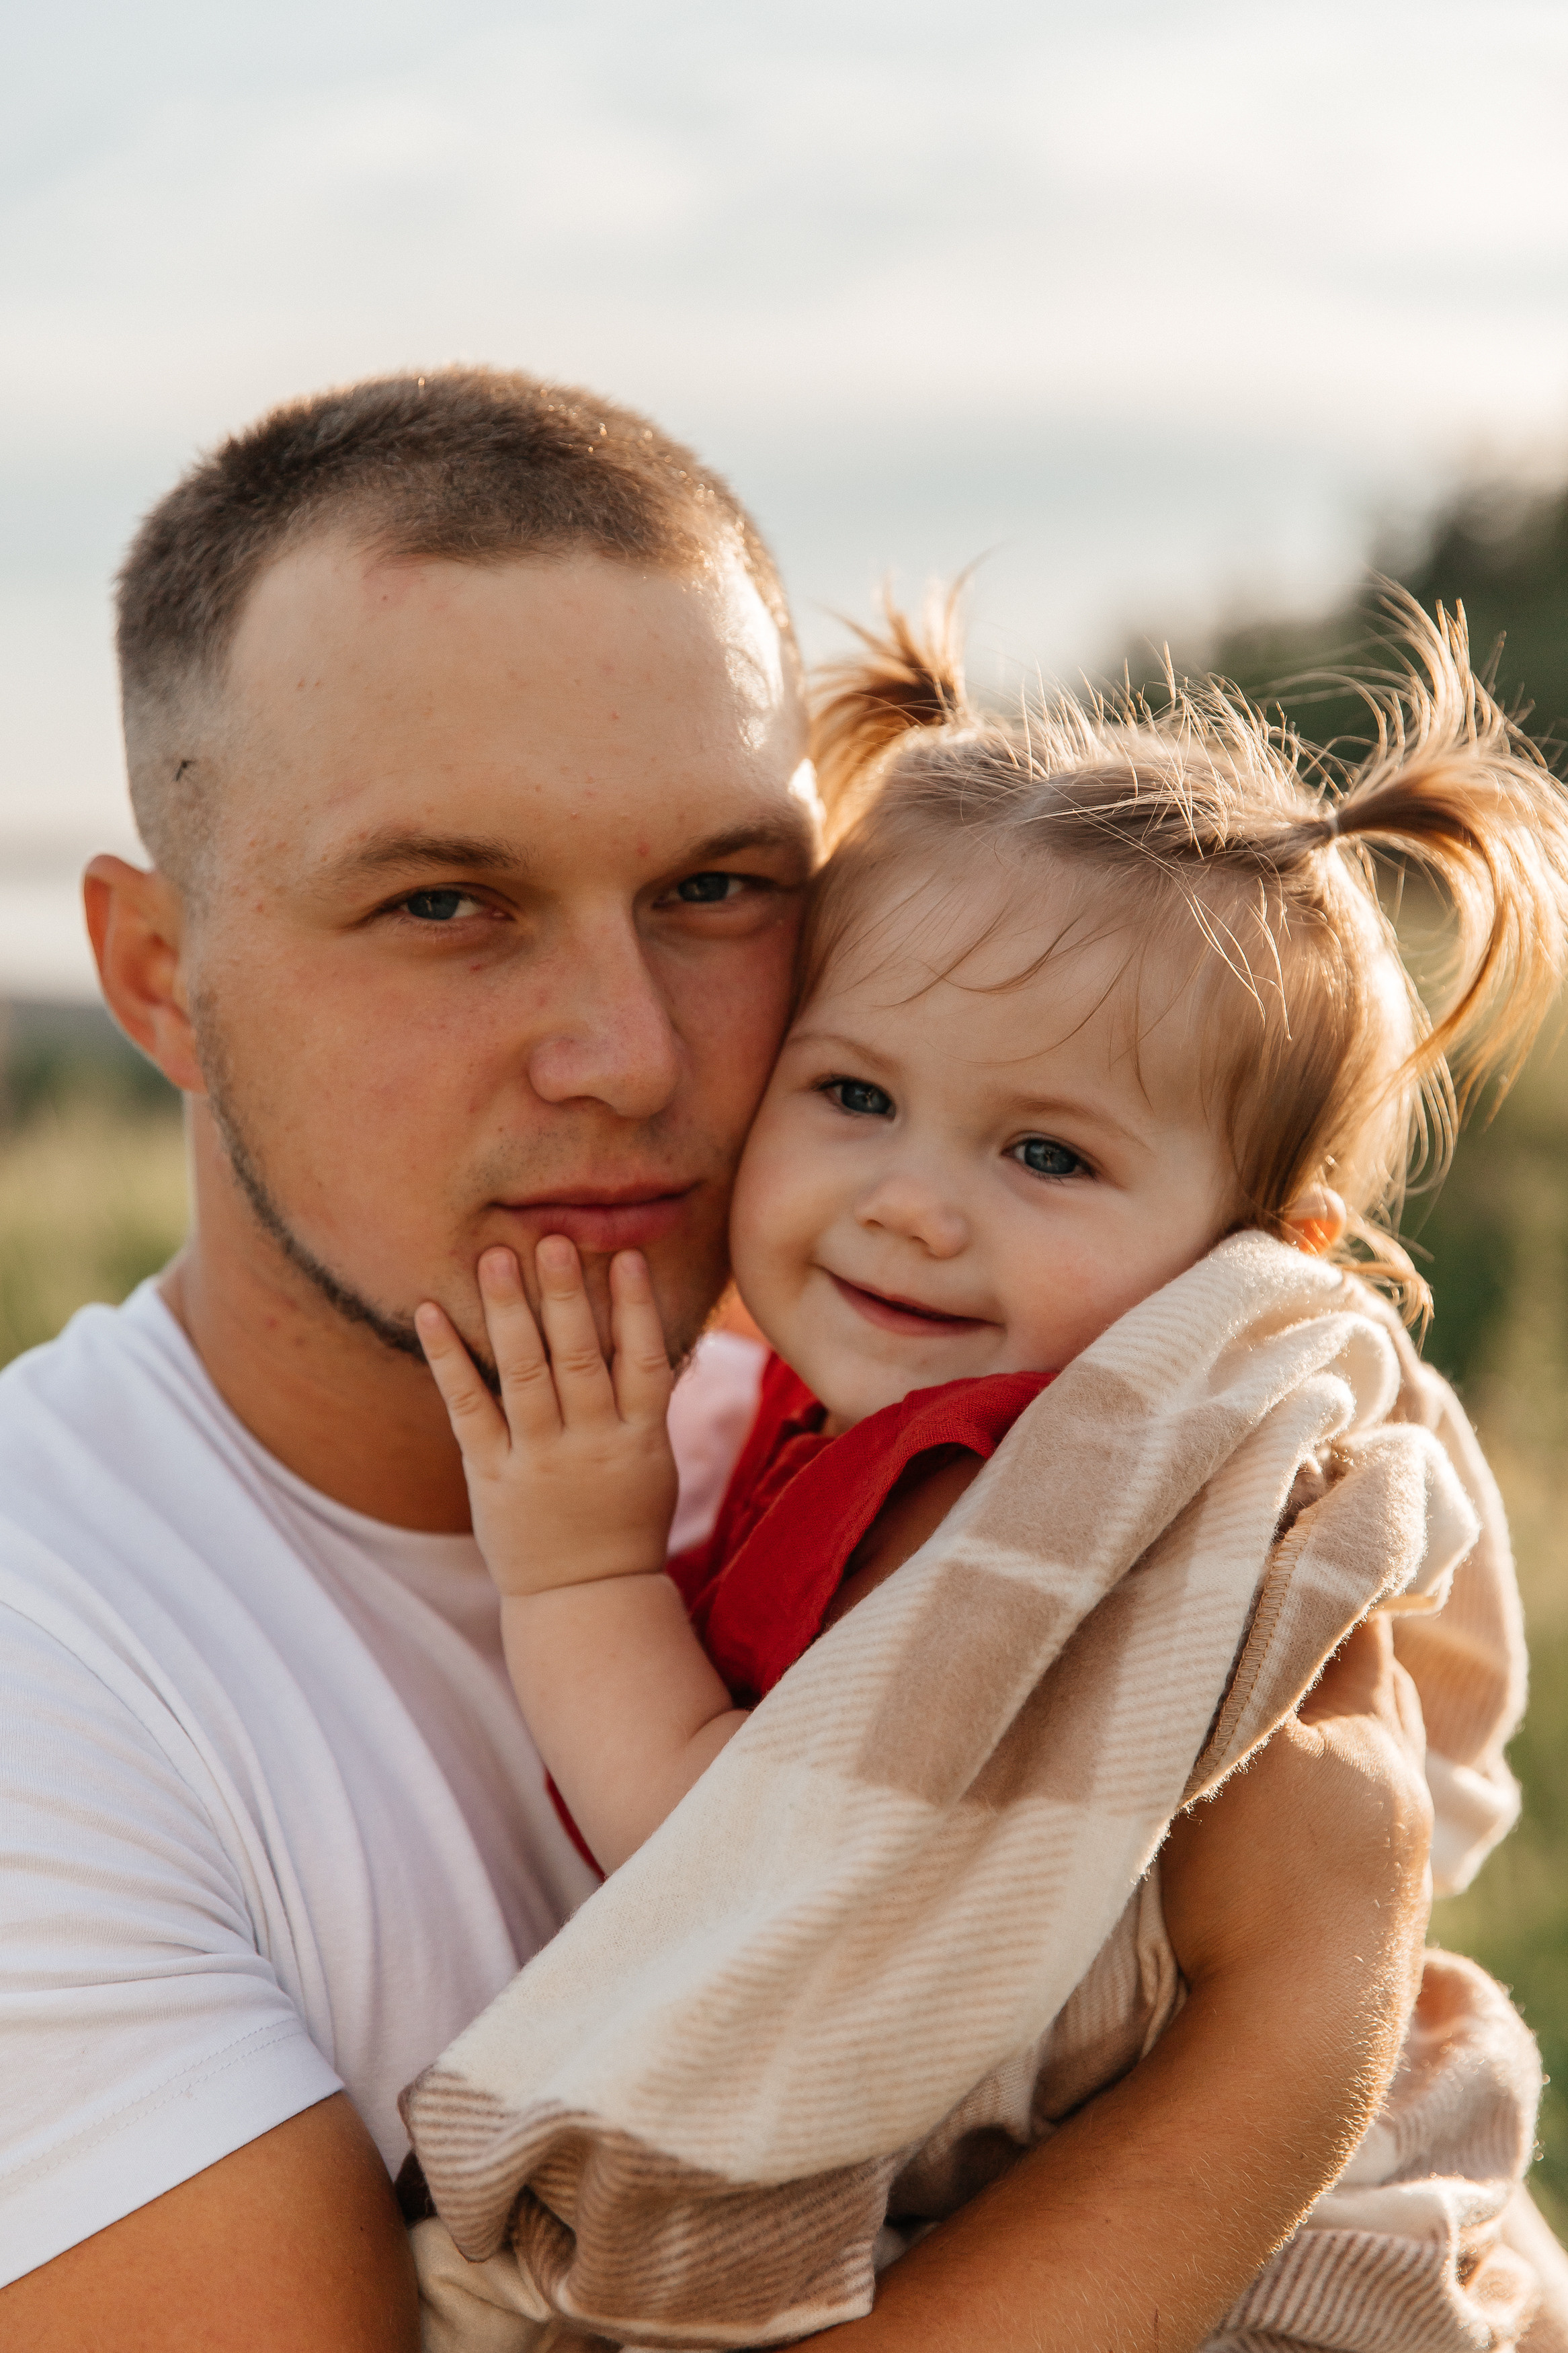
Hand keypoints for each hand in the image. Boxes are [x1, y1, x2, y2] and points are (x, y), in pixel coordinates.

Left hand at [416, 1239, 678, 1596]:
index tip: (625, 1256)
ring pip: (524, 1375)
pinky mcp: (490, 1474)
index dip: (636, 1307)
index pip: (644, 1361)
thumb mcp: (653, 1460)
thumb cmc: (624, 1518)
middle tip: (552, 1239)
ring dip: (508, 1312)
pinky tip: (429, 1312)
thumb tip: (652, 1325)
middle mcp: (590, 1444)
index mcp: (639, 1439)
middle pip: (580, 1359)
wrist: (586, 1598)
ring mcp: (538, 1460)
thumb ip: (646, 1397)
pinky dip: (448, 1358)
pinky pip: (467, 1408)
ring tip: (495, 1257)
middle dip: (565, 1297)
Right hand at [1162, 1615, 1431, 2078]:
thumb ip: (1240, 1663)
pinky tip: (1289, 1821)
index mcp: (1373, 1734)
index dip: (1319, 1571)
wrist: (1290, 2052)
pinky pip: (1358, 1833)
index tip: (1275, 1537)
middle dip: (1335, 1648)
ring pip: (1372, 1766)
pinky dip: (1327, 1802)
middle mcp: (1403, 1795)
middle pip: (1379, 1690)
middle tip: (1277, 1613)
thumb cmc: (1251, 1881)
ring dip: (1334, 1733)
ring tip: (1282, 1715)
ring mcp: (1397, 1871)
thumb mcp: (1232, 1743)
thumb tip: (1239, 1587)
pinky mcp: (1376, 1934)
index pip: (1360, 1622)